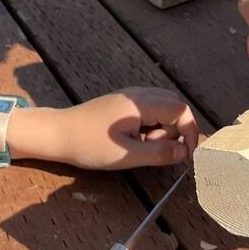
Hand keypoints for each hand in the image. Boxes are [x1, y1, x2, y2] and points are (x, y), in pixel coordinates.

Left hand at [50, 88, 198, 169]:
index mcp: (141, 103)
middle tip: (160, 151)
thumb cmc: (90, 145)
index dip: (190, 132)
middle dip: (177, 130)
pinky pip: (151, 108)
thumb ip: (158, 153)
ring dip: (164, 127)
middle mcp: (139, 94)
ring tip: (145, 146)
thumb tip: (185, 152)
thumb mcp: (126, 155)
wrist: (58, 133)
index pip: (181, 110)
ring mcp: (131, 96)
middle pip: (175, 105)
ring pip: (164, 106)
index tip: (186, 155)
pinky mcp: (124, 102)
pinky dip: (153, 124)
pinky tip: (138, 139)